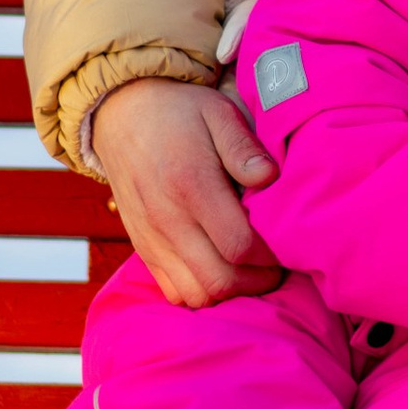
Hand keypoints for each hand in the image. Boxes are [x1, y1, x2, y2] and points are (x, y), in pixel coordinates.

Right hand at [87, 76, 279, 307]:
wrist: (122, 115)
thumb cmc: (179, 113)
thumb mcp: (217, 113)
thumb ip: (244, 147)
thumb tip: (269, 176)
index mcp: (191, 185)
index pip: (238, 245)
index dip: (270, 256)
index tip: (285, 245)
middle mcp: (167, 219)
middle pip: (219, 281)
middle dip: (256, 282)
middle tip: (274, 266)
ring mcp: (152, 238)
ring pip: (196, 294)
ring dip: (229, 290)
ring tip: (248, 269)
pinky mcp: (143, 248)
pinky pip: (173, 291)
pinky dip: (200, 291)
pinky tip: (219, 268)